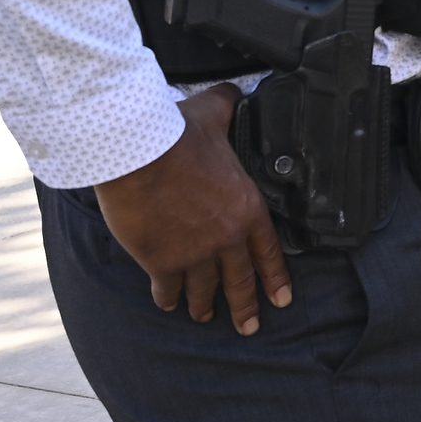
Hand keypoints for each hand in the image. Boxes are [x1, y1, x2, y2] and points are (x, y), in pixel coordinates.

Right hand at [90, 85, 291, 333]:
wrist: (139, 154)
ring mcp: (195, 253)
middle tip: (250, 326)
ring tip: (204, 316)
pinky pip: (168, 288)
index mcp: (247, 208)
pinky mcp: (162, 262)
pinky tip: (169, 303)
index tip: (281, 299)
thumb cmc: (176, 133)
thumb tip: (233, 95)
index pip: (268, 251)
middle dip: (246, 306)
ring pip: (204, 290)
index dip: (275, 278)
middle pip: (240, 280)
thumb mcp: (215, 114)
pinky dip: (168, 297)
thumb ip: (229, 108)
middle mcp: (227, 237)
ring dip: (204, 305)